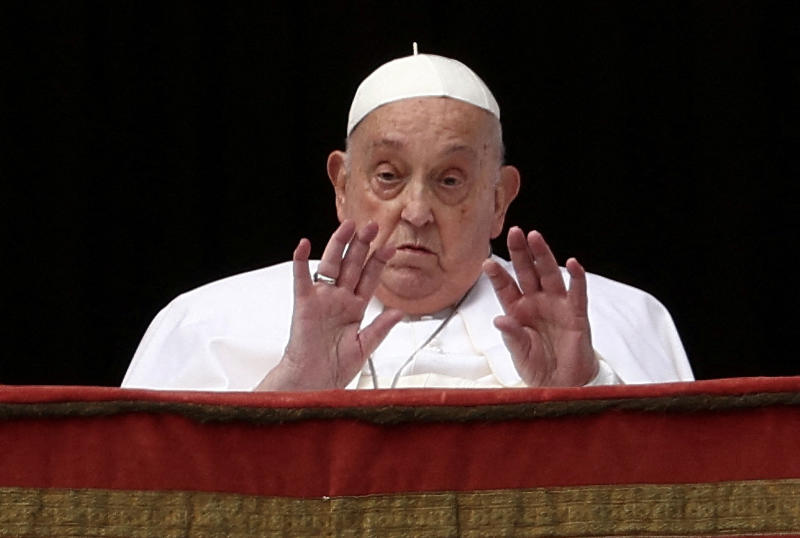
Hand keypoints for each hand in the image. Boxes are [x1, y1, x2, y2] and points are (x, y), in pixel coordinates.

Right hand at [257, 220, 402, 389]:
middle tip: (372, 225)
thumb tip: (400, 312)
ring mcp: (322, 299)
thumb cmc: (335, 368)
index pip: (369, 278)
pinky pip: (301, 279)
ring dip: (338, 245)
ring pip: (330, 265)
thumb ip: (381, 328)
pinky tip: (304, 245)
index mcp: (354, 308)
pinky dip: (300, 261)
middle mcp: (338, 299)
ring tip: (348, 226)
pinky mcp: (304, 304)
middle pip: (352, 265)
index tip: (391, 247)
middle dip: (362, 245)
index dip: (379, 262)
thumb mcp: (365, 346)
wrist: (314, 382)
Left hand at [482, 227, 596, 385]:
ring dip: (543, 255)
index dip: (497, 275)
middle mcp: (536, 302)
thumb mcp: (518, 352)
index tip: (487, 262)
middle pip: (527, 272)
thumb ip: (511, 335)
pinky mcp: (576, 314)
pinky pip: (577, 292)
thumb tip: (500, 320)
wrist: (561, 383)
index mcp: (518, 310)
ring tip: (535, 237)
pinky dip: (576, 277)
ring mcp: (557, 305)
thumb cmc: (537, 365)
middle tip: (514, 232)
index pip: (505, 287)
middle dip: (520, 252)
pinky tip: (572, 263)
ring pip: (549, 274)